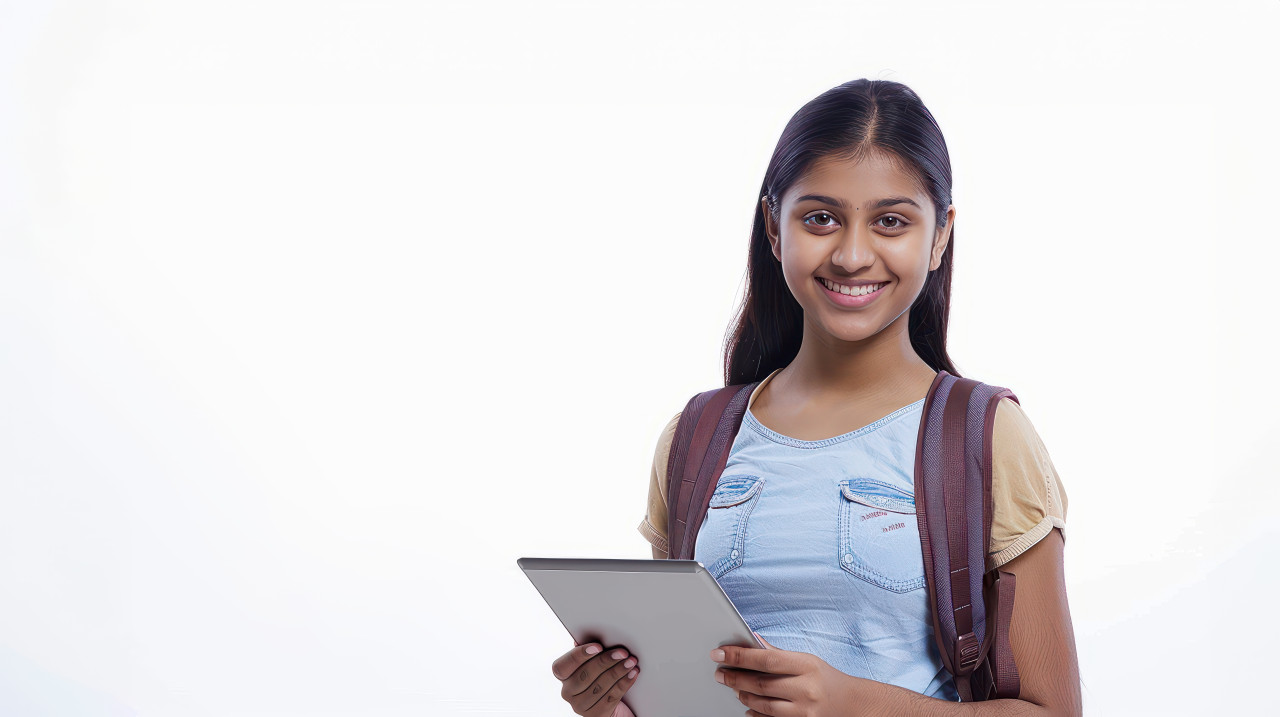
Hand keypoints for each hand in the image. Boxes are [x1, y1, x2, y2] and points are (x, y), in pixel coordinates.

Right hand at [551, 641, 640, 716]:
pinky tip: (632, 673)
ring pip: (600, 686)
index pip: (563, 665)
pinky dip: (624, 683)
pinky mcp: (596, 714)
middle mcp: (568, 692)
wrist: (611, 704)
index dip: (579, 655)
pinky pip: (612, 696)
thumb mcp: (592, 662)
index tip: (598, 646)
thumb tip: (588, 636)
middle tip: (622, 652)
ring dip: (618, 671)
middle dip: (606, 661)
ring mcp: (580, 705)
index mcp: (563, 676)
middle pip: (585, 675)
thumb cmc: (600, 676)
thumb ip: (588, 651)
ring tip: (631, 661)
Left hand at [711, 632, 876, 716]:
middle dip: (735, 678)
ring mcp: (804, 712)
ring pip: (763, 706)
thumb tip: (752, 641)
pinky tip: (747, 708)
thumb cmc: (827, 679)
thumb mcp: (807, 660)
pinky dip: (755, 715)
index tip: (719, 653)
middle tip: (719, 673)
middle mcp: (806, 690)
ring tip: (733, 688)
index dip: (739, 656)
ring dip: (743, 696)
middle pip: (761, 684)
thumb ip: (779, 654)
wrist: (853, 705)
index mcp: (806, 666)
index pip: (766, 659)